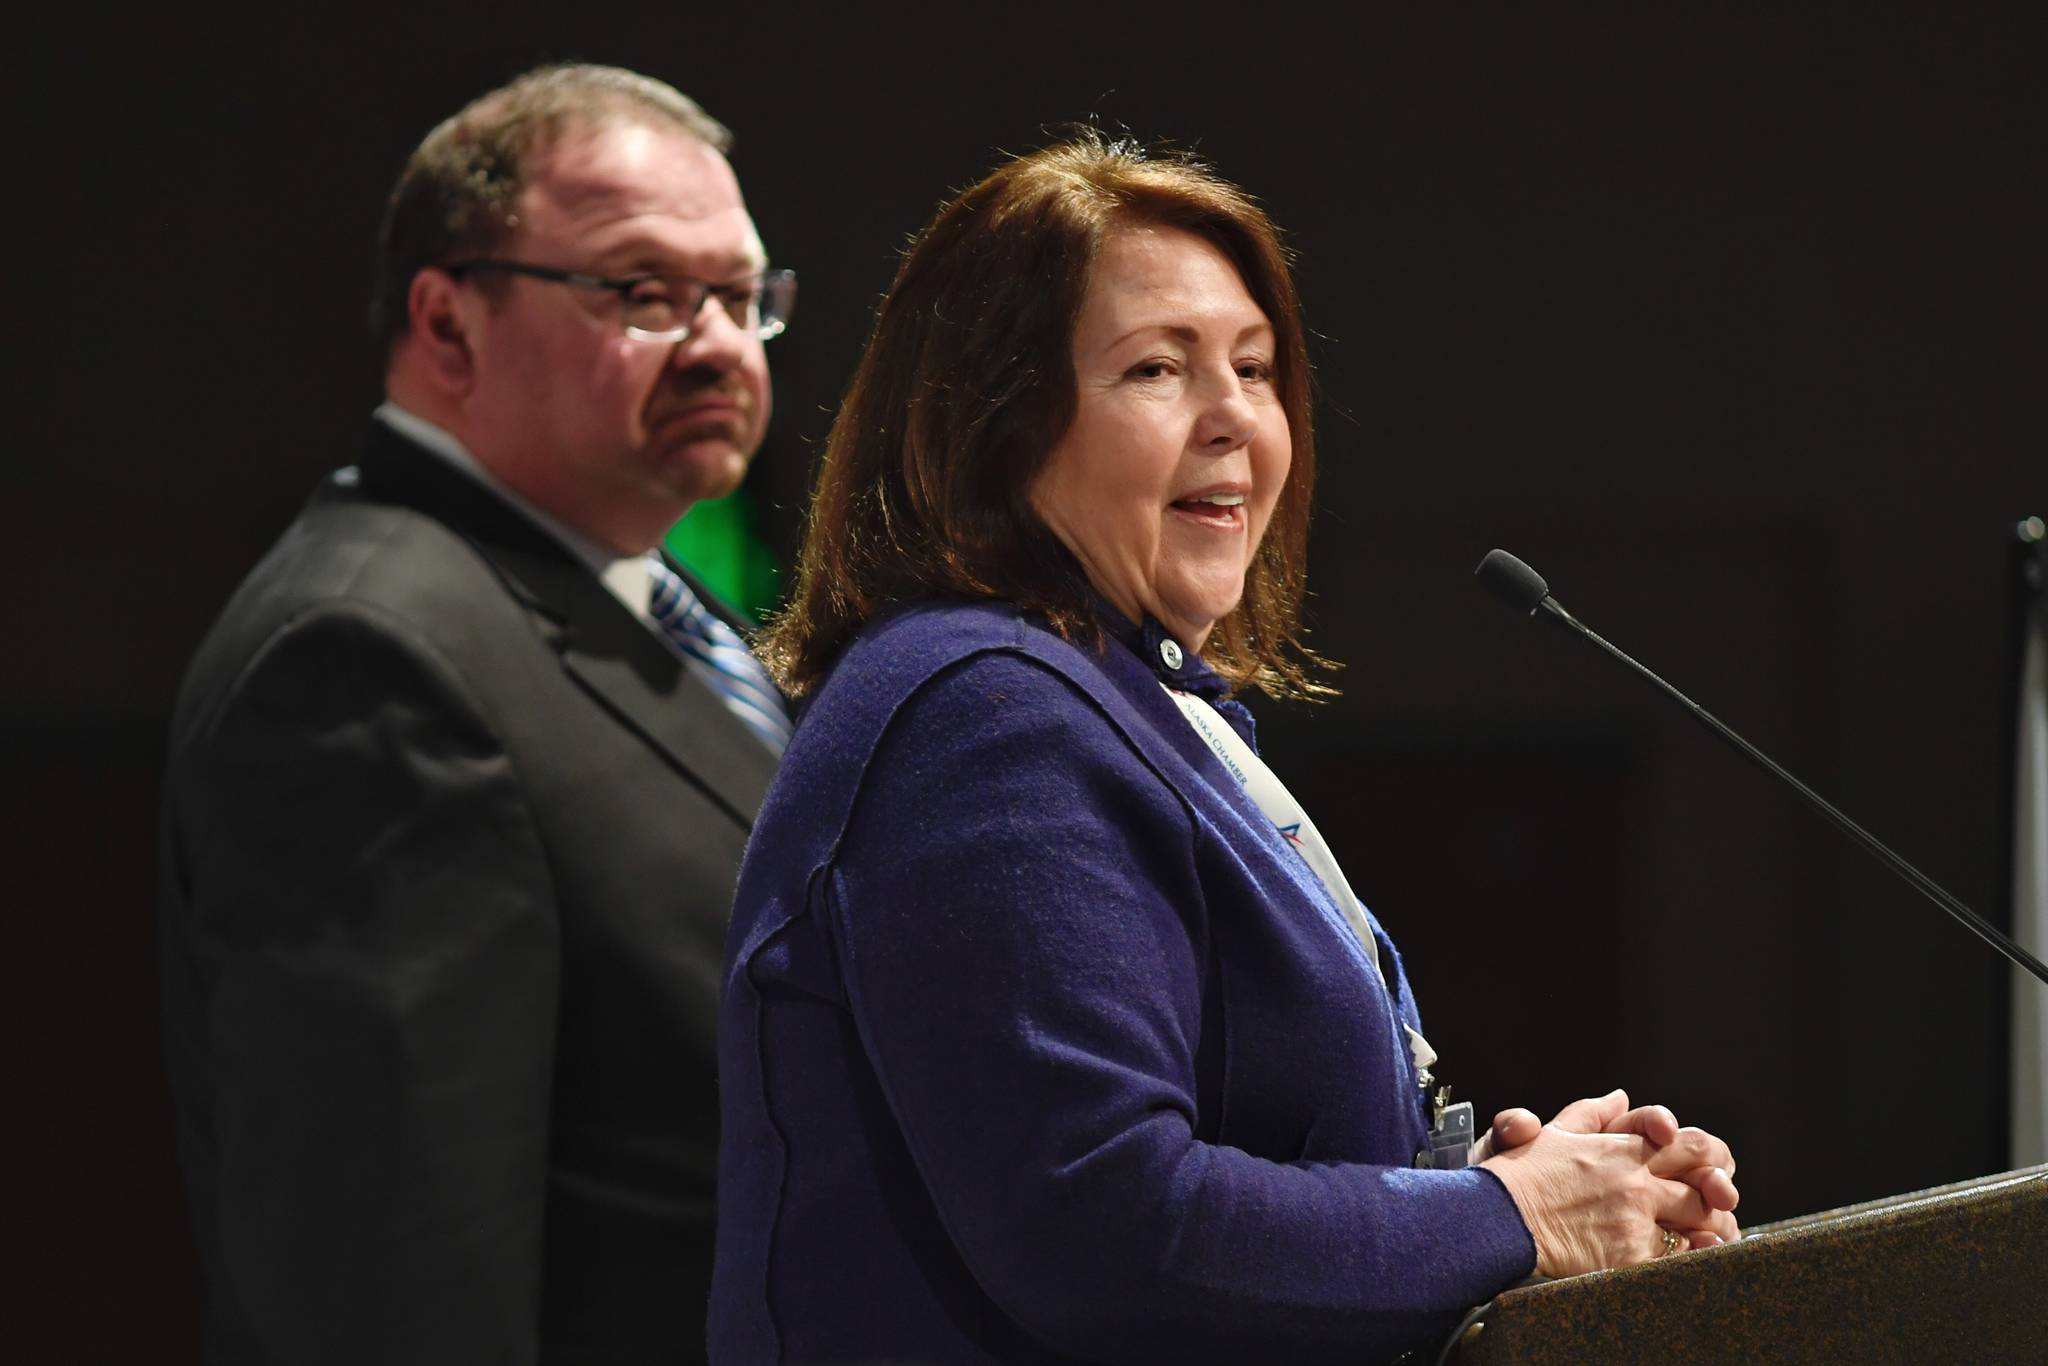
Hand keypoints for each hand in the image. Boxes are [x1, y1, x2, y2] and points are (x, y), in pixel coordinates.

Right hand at [1477, 1089, 1739, 1269]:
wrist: (1493, 1220)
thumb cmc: (1515, 1177)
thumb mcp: (1551, 1134)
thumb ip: (1591, 1115)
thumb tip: (1619, 1097)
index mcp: (1621, 1150)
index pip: (1689, 1144)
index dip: (1710, 1154)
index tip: (1713, 1163)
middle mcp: (1635, 1183)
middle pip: (1703, 1185)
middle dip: (1717, 1191)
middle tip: (1719, 1199)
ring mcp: (1634, 1222)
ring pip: (1697, 1224)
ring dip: (1708, 1227)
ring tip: (1708, 1232)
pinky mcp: (1628, 1259)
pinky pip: (1676, 1260)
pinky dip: (1688, 1257)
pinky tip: (1688, 1256)